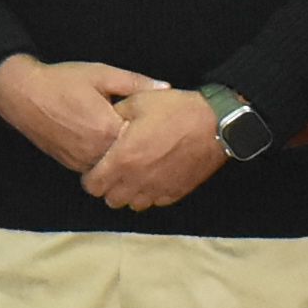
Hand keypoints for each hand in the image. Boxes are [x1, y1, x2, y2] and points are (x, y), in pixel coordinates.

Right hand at [0, 54, 163, 177]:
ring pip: (112, 168)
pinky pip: (96, 169)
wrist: (22, 94)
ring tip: (135, 146)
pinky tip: (111, 148)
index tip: (163, 125)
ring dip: (123, 159)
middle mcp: (95, 151)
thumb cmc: (62, 81)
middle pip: (129, 158)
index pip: (142, 140)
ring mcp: (81, 161)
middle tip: (154, 139)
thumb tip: (167, 88)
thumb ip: (136, 83)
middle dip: (141, 149)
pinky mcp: (71, 165)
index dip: (153, 133)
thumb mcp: (101, 74)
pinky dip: (106, 161)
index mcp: (107, 128)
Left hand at [82, 88, 227, 212]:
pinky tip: (153, 177)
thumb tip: (104, 121)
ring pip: (133, 205)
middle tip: (114, 171)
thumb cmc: (176, 110)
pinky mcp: (176, 193)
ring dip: (129, 193)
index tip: (96, 167)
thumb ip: (115, 115)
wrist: (216, 124)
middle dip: (108, 187)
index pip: (93, 186)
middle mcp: (138, 180)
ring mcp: (158, 189)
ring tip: (134, 175)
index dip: (91, 177)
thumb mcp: (139, 102)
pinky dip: (150, 194)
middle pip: (111, 200)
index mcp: (124, 159)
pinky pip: (155, 202)